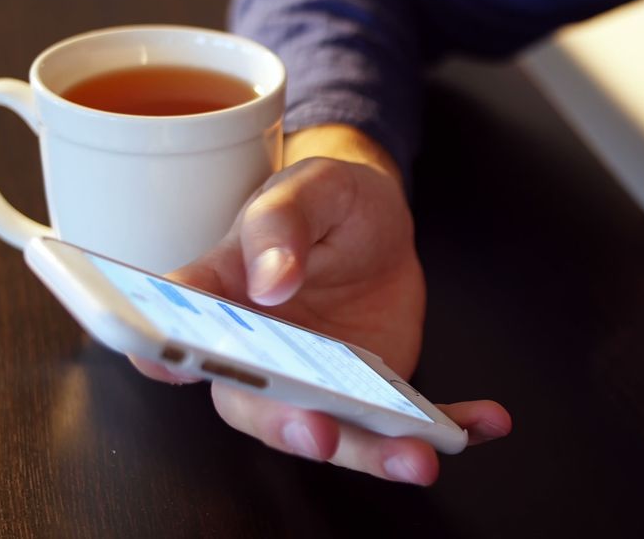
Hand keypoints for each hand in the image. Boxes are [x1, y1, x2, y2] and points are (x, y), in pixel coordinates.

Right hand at [133, 125, 509, 483]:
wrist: (376, 223)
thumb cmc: (326, 203)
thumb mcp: (310, 187)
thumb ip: (282, 222)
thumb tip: (269, 278)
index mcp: (222, 300)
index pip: (174, 329)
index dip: (158, 349)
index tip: (165, 360)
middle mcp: (262, 356)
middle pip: (259, 407)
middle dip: (288, 427)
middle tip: (319, 431)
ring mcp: (318, 382)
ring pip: (336, 432)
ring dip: (375, 454)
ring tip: (420, 455)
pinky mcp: (371, 392)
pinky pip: (406, 420)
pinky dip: (448, 427)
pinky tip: (484, 422)